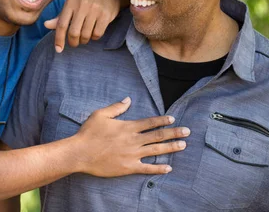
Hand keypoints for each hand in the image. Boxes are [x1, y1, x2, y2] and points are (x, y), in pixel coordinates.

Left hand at [44, 0, 126, 52]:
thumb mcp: (72, 4)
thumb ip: (60, 17)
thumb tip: (45, 25)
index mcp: (71, 2)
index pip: (61, 25)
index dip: (59, 39)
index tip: (58, 50)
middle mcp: (82, 5)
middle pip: (73, 33)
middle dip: (73, 42)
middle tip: (75, 43)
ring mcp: (95, 9)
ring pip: (86, 35)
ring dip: (84, 40)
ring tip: (85, 37)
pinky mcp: (106, 14)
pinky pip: (97, 34)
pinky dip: (94, 37)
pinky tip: (94, 32)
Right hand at [71, 97, 189, 176]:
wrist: (80, 153)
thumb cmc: (88, 133)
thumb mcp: (100, 115)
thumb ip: (117, 107)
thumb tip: (128, 99)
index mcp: (128, 127)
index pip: (150, 122)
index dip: (163, 120)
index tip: (173, 119)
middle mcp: (133, 140)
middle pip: (158, 136)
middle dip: (174, 133)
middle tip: (187, 132)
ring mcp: (132, 155)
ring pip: (157, 150)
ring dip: (171, 147)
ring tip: (183, 145)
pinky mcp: (129, 167)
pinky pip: (147, 168)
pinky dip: (159, 168)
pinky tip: (169, 168)